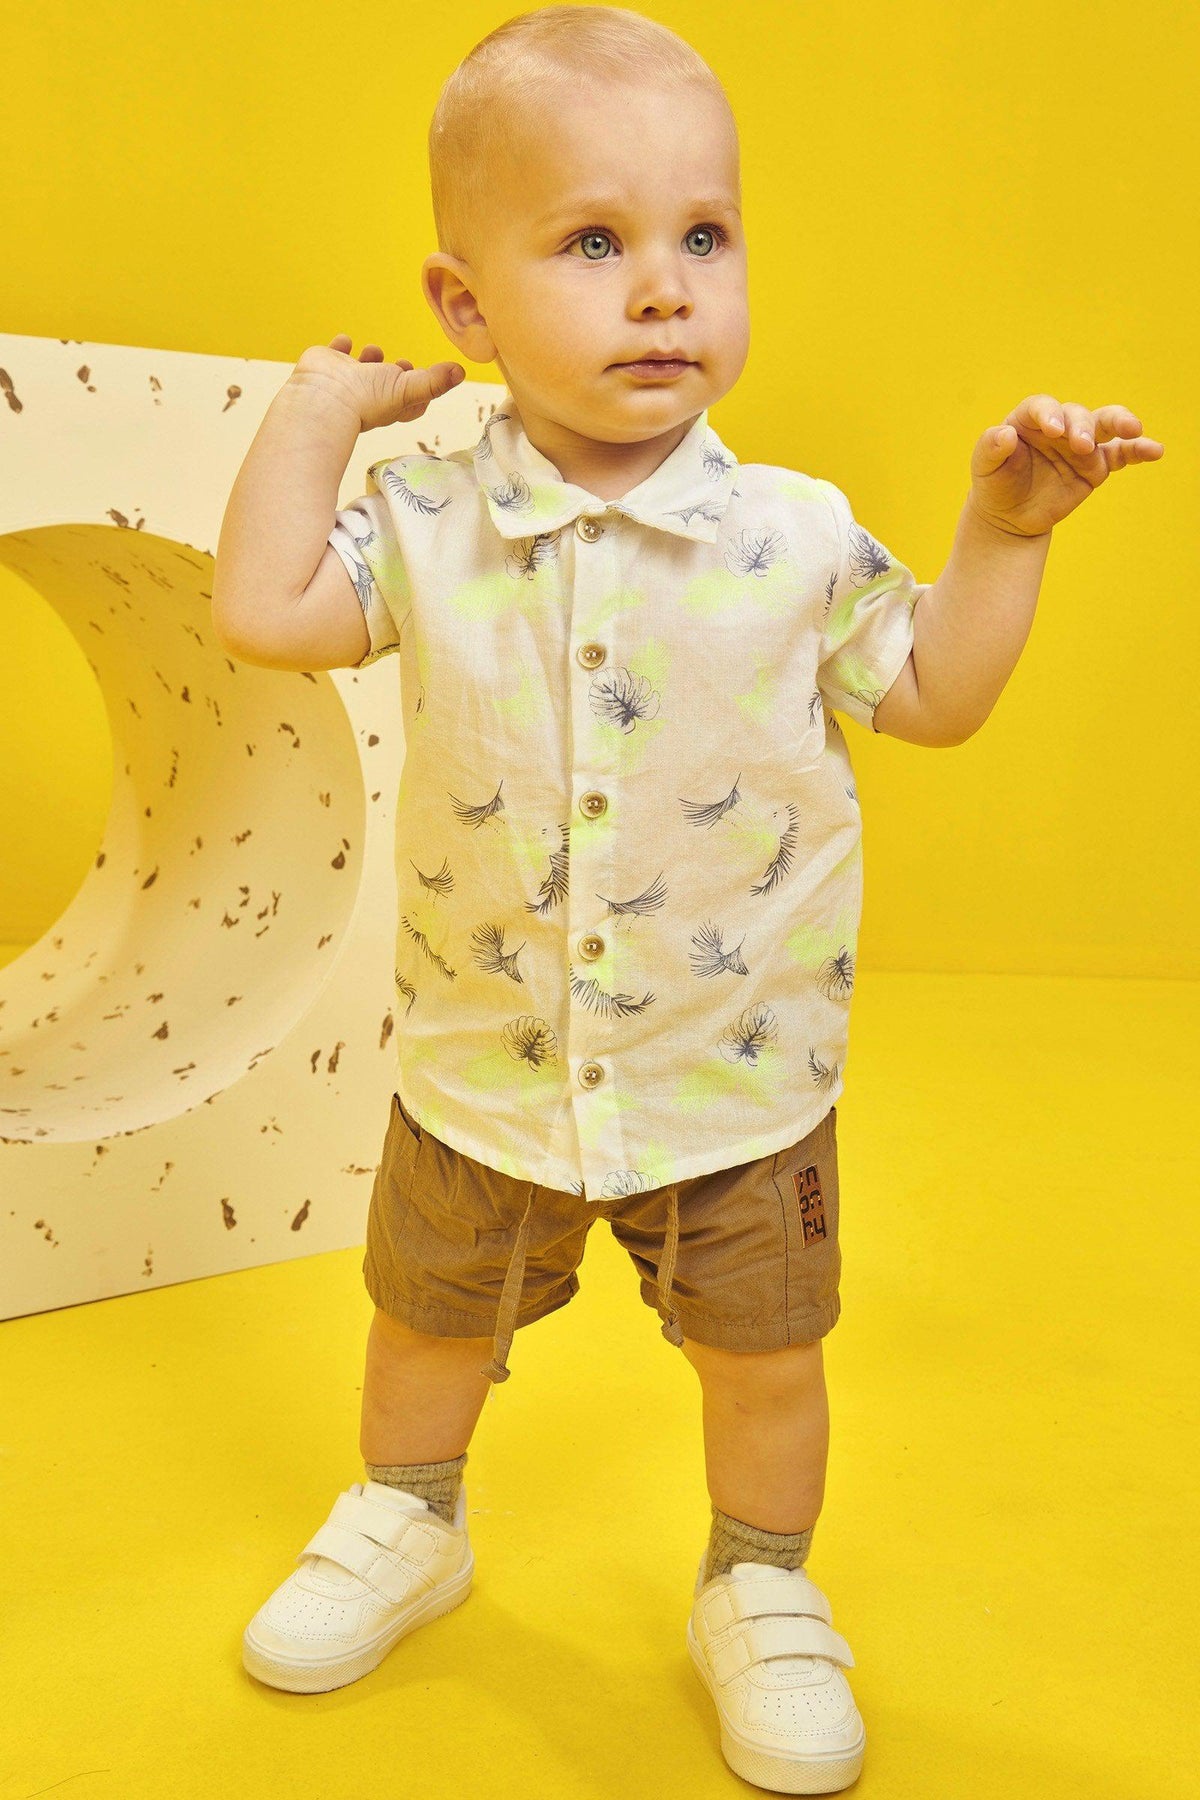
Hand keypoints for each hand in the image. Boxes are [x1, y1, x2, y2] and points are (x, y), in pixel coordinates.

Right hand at [289, 335, 465, 431]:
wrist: (324, 397)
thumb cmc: (368, 399)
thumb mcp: (410, 389)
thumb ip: (435, 381)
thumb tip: (461, 372)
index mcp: (391, 402)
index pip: (412, 398)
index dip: (420, 389)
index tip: (426, 379)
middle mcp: (370, 391)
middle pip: (387, 382)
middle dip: (396, 372)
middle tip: (404, 365)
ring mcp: (347, 378)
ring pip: (362, 367)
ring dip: (370, 358)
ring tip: (374, 353)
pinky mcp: (328, 363)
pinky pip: (336, 351)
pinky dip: (341, 346)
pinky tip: (345, 342)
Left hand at [967, 394, 1163, 538]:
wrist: (1010, 516)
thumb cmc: (995, 485)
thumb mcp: (984, 468)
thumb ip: (990, 448)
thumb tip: (1005, 434)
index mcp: (1029, 419)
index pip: (1042, 407)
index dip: (1049, 414)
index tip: (1053, 428)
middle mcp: (1059, 426)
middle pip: (1077, 414)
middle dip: (1082, 427)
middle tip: (1081, 445)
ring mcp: (1081, 444)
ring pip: (1105, 425)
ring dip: (1120, 425)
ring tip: (1133, 431)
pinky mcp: (1097, 465)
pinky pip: (1122, 454)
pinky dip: (1139, 451)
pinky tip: (1155, 450)